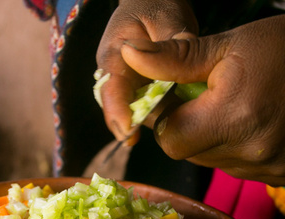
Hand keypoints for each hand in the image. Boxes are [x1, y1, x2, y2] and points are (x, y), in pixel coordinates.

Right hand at [95, 0, 197, 140]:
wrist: (151, 3)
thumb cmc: (158, 7)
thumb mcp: (167, 18)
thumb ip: (171, 43)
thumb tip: (169, 68)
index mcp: (115, 53)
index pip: (111, 87)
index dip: (117, 112)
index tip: (128, 131)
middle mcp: (114, 71)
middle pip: (116, 106)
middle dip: (128, 124)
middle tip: (139, 139)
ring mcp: (123, 82)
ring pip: (130, 109)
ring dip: (145, 121)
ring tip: (164, 131)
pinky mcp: (136, 88)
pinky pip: (143, 106)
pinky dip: (156, 114)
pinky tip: (173, 122)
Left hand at [106, 0, 284, 186]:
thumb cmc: (284, 44)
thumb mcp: (224, 45)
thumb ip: (171, 59)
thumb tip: (128, 56)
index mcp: (234, 116)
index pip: (171, 141)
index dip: (169, 119)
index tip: (183, 99)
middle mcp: (256, 152)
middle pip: (194, 156)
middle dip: (193, 130)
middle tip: (212, 101)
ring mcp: (278, 169)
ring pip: (219, 166)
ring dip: (218, 143)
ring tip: (242, 110)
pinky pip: (248, 172)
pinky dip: (246, 153)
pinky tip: (264, 126)